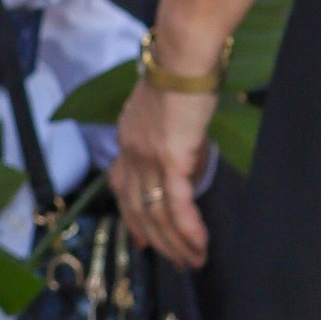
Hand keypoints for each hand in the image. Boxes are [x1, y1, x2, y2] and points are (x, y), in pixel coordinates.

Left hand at [111, 71, 212, 266]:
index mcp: (127, 139)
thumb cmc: (182, 73)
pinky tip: (198, 244)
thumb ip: (169, 137)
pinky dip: (187, 228)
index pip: (122, 187)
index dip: (132, 217)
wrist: (182, 57)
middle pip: (138, 208)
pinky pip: (176, 203)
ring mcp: (147, 157)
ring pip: (156, 212)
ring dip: (176, 242)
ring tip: (194, 261)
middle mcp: (131, 152)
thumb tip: (185, 163)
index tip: (142, 240)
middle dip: (157, 240)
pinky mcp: (169, 159)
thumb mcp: (166, 110)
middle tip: (176, 262)